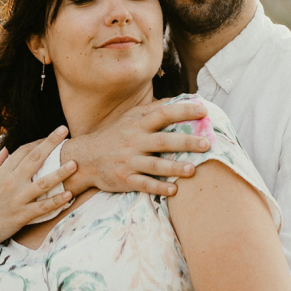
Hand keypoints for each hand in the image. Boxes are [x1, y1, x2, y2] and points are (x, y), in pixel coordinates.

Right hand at [0, 127, 77, 259]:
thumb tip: (5, 149)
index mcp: (1, 173)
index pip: (22, 151)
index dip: (38, 141)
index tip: (52, 135)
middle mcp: (11, 183)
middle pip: (35, 159)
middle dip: (51, 143)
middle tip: (65, 130)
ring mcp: (17, 199)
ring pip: (43, 183)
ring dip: (60, 173)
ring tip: (75, 164)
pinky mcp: (22, 216)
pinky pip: (43, 207)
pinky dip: (56, 201)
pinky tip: (69, 194)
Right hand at [64, 98, 210, 195]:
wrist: (85, 158)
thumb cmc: (113, 136)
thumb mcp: (129, 118)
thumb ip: (151, 110)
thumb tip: (176, 100)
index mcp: (138, 125)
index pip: (163, 113)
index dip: (183, 111)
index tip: (203, 111)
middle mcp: (135, 141)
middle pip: (163, 140)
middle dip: (185, 141)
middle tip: (206, 143)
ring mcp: (129, 161)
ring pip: (155, 164)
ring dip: (174, 167)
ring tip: (192, 169)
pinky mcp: (124, 179)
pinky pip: (144, 183)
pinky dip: (158, 187)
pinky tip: (173, 190)